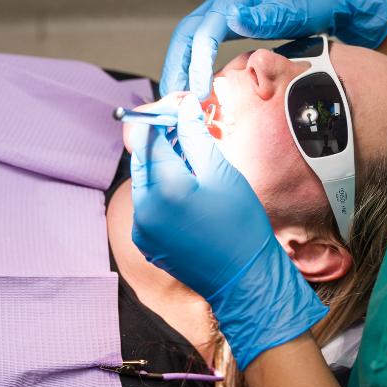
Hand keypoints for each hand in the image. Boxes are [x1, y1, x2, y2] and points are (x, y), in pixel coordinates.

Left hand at [126, 95, 326, 368]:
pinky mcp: (146, 241)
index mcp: (162, 189)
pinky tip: (188, 188)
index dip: (161, 115)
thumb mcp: (222, 173)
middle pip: (142, 158)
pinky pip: (148, 203)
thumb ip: (195, 137)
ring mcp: (141, 228)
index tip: (179, 105)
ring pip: (144, 180)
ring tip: (192, 156)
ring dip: (162, 162)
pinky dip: (162, 188)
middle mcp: (143, 209)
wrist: (244, 280)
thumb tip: (183, 108)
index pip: (147, 136)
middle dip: (161, 137)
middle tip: (185, 125)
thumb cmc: (240, 226)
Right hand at [160, 0, 386, 97]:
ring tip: (181, 104)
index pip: (203, 31)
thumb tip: (234, 17)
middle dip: (177, 69)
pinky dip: (200, 70)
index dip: (196, 63)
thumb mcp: (303, 10)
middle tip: (173, 104)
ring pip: (195, 43)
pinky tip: (201, 93)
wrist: (351, 5)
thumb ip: (271, 15)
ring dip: (184, 72)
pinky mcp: (243, 29)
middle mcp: (232, 4)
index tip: (197, 93)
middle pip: (188, 36)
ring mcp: (236, 16)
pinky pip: (210, 49)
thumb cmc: (330, 3)